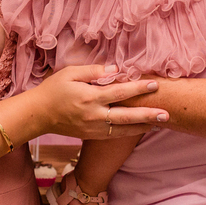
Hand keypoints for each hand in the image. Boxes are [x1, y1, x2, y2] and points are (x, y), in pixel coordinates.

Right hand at [35, 64, 167, 139]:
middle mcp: (93, 115)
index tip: (155, 84)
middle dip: (147, 115)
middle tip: (166, 114)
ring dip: (143, 126)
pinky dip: (129, 132)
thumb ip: (94, 71)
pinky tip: (141, 128)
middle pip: (126, 116)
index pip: (120, 92)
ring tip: (160, 123)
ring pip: (123, 130)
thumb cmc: (54, 89)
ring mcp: (93, 128)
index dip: (138, 88)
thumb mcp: (70, 73)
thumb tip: (116, 69)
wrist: (38, 115)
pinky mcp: (91, 135)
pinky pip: (114, 135)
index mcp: (89, 97)